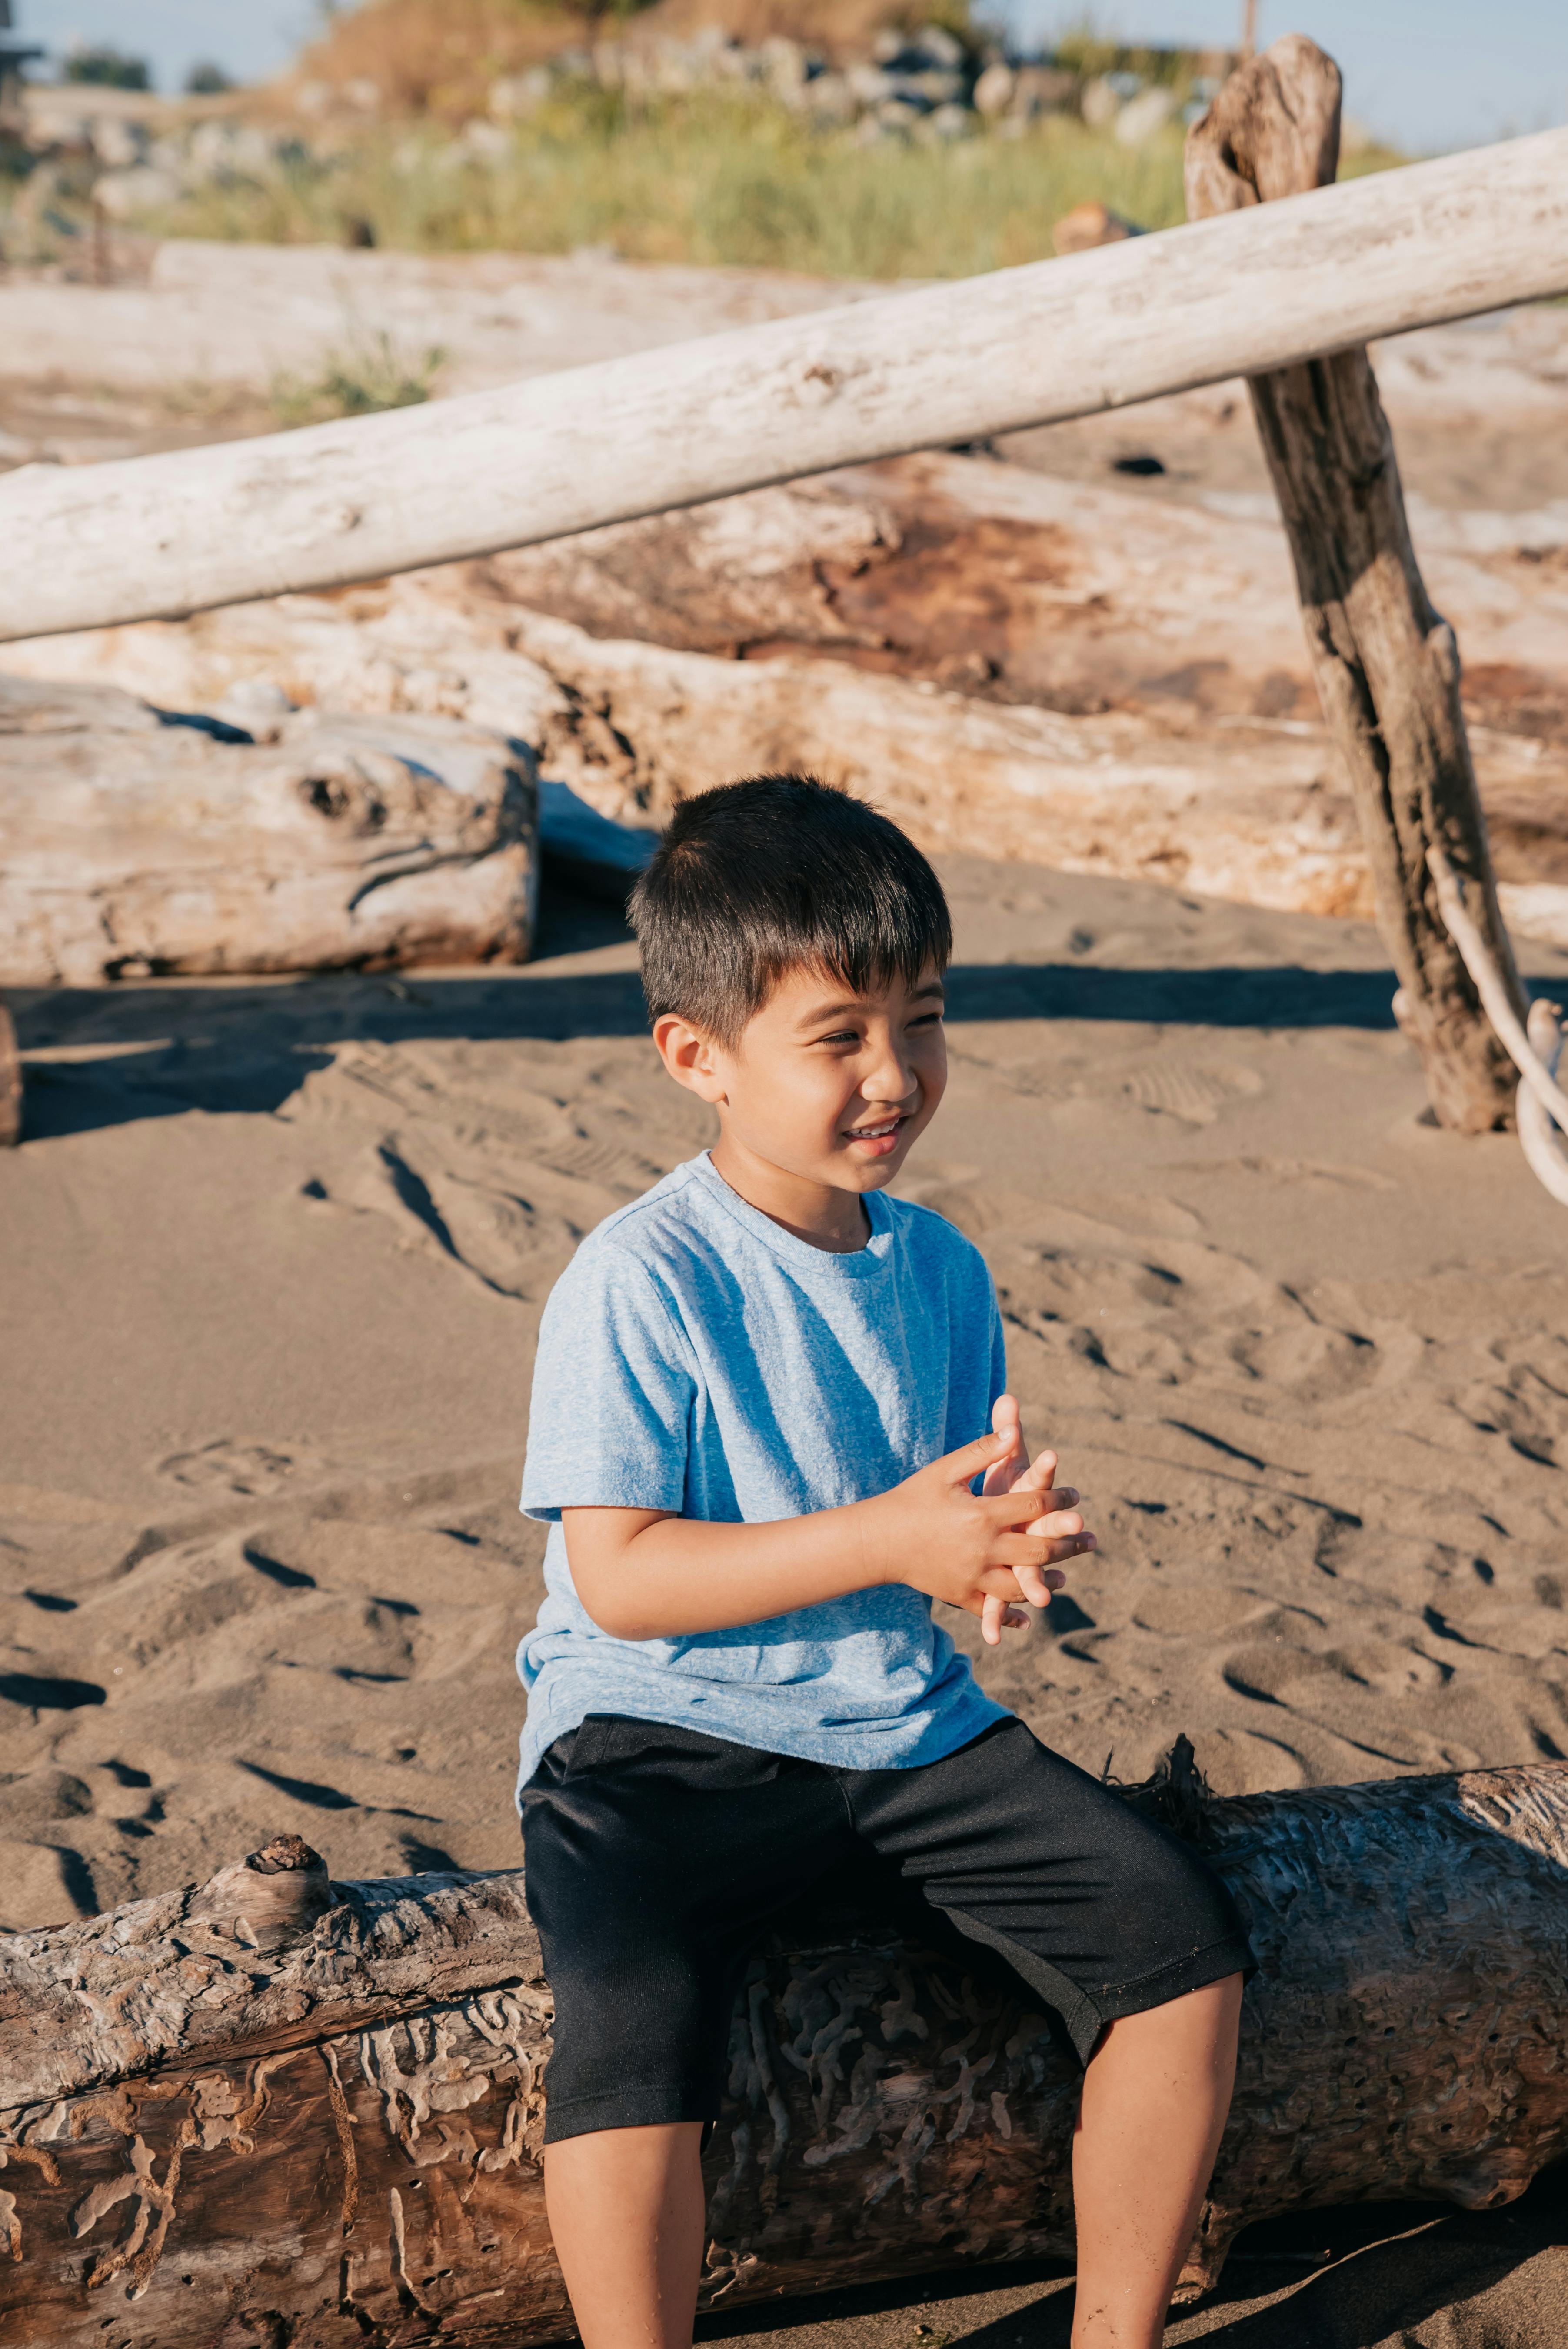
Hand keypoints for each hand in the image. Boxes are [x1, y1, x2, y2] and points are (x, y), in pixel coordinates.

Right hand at [862, 1394, 1094, 1640]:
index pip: (1034, 1506)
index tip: (1075, 1495)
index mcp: (982, 1515)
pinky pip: (993, 1609)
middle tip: (1086, 1537)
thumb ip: (981, 1451)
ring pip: (1022, 1585)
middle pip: (1039, 1550)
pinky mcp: (961, 1596)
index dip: (1059, 1499)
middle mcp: (983, 1549)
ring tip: (1066, 1576)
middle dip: (1068, 1543)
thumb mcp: (944, 1470)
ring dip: (1048, 1581)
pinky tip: (1029, 1614)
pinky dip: (1012, 1614)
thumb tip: (1013, 1432)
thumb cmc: (911, 1498)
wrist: (877, 1540)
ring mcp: (973, 1577)